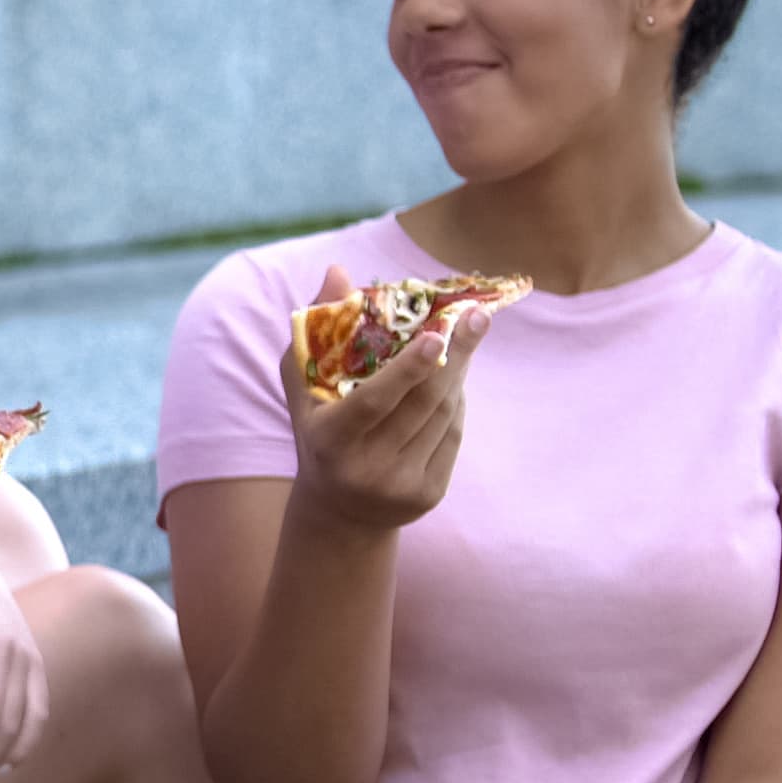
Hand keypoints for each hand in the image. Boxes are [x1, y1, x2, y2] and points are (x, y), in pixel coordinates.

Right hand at [286, 262, 494, 533]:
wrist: (339, 511)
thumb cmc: (318, 430)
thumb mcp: (305, 385)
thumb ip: (318, 329)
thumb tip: (338, 272)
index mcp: (330, 441)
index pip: (373, 402)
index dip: (407, 369)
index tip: (437, 336)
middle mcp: (365, 469)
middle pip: (422, 403)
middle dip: (455, 356)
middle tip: (476, 315)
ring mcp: (400, 486)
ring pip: (444, 415)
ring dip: (459, 373)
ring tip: (467, 336)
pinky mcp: (429, 495)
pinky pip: (453, 436)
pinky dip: (457, 402)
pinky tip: (453, 381)